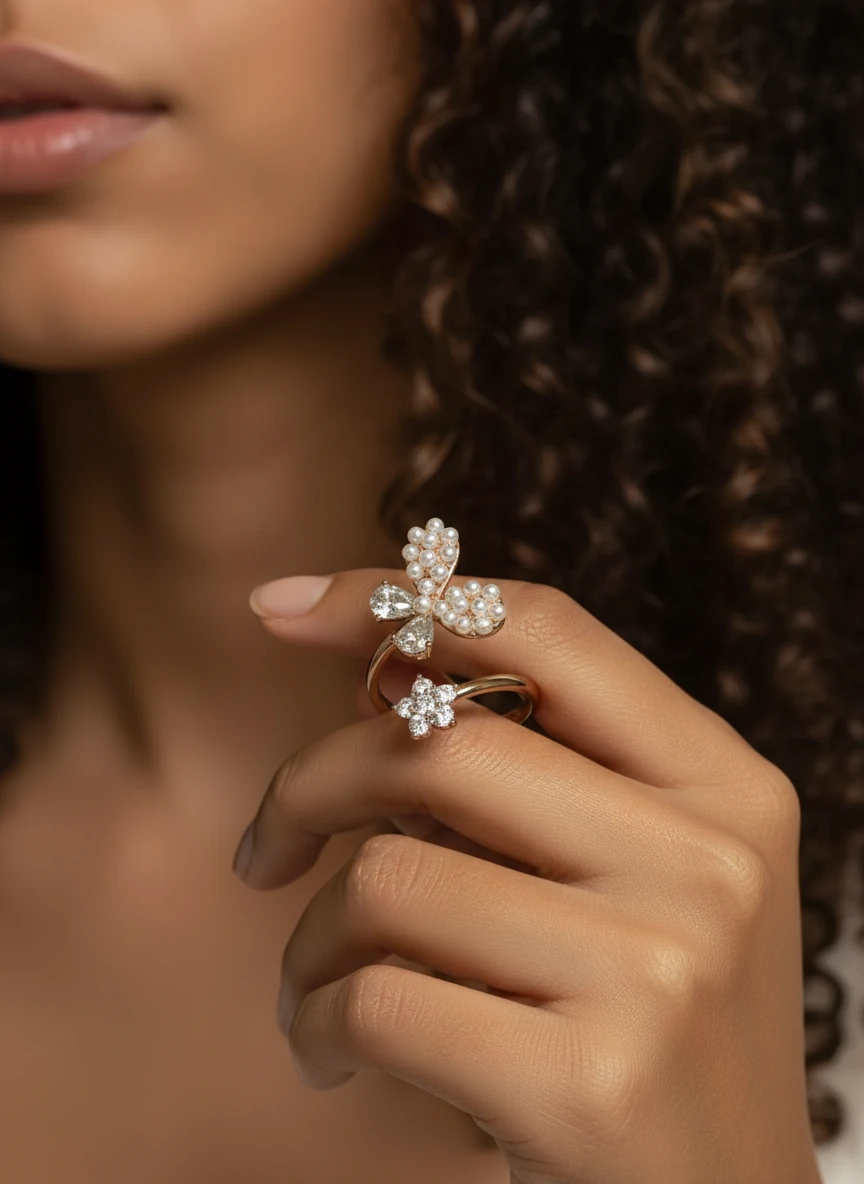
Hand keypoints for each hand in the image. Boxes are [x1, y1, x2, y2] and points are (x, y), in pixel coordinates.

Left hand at [235, 569, 820, 1183]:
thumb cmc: (655, 1032)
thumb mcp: (637, 877)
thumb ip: (535, 772)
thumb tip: (374, 666)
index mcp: (723, 784)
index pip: (546, 632)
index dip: (400, 600)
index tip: (284, 608)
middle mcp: (709, 858)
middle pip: (439, 739)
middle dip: (310, 784)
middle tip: (266, 849)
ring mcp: (662, 967)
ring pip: (389, 875)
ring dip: (310, 937)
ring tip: (313, 987)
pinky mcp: (592, 1082)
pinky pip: (379, 997)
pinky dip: (320, 1021)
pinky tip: (332, 1054)